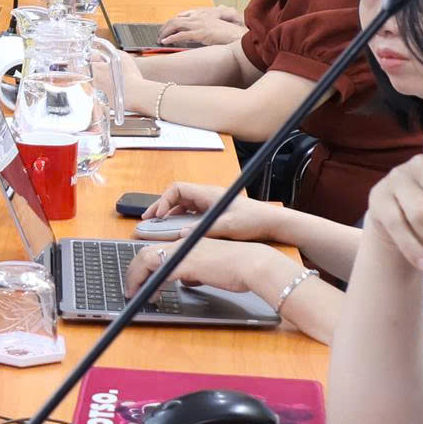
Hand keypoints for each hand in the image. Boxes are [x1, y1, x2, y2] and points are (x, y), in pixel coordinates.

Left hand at [127, 236, 296, 298]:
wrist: (252, 264)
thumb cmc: (238, 268)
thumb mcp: (212, 269)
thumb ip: (196, 272)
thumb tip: (186, 281)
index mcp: (188, 242)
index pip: (157, 249)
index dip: (143, 264)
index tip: (139, 278)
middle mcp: (182, 244)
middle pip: (146, 252)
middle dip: (133, 271)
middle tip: (130, 287)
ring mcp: (184, 252)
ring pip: (147, 259)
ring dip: (136, 277)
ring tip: (133, 293)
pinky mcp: (187, 263)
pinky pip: (159, 272)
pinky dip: (149, 284)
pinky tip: (149, 295)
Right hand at [150, 181, 282, 240]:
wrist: (273, 222)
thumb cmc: (254, 220)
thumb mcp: (227, 226)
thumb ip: (203, 229)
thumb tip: (181, 233)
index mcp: (208, 194)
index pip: (177, 190)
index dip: (163, 201)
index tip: (155, 215)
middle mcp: (207, 196)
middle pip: (177, 197)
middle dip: (161, 208)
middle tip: (148, 220)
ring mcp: (211, 204)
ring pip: (183, 206)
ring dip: (170, 215)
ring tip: (159, 227)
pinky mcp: (215, 213)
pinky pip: (192, 214)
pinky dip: (181, 221)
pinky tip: (178, 232)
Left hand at [157, 6, 245, 47]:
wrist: (237, 35)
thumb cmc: (226, 35)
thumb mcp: (209, 32)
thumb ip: (198, 33)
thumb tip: (186, 38)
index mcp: (200, 16)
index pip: (180, 17)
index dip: (170, 24)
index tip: (164, 30)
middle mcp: (198, 18)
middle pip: (174, 20)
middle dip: (164, 27)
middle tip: (159, 35)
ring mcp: (198, 24)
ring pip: (175, 25)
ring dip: (165, 32)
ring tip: (159, 39)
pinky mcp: (200, 33)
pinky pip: (181, 35)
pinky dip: (171, 38)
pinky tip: (166, 42)